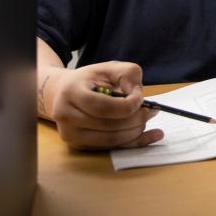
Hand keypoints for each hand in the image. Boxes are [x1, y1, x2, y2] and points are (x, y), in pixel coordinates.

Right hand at [41, 61, 164, 149]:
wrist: (63, 92)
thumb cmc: (90, 79)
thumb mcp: (110, 68)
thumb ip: (128, 74)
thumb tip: (138, 96)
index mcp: (72, 92)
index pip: (103, 107)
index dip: (127, 105)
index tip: (141, 99)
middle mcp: (66, 116)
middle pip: (108, 126)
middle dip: (136, 119)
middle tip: (152, 111)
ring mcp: (70, 134)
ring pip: (111, 140)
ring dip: (135, 132)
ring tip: (147, 119)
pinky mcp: (78, 145)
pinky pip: (110, 148)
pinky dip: (132, 143)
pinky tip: (149, 135)